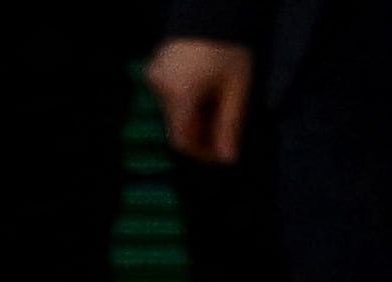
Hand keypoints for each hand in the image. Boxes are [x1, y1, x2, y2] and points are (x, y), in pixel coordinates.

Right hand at [150, 37, 249, 162]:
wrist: (213, 11)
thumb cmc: (227, 46)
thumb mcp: (237, 86)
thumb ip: (231, 124)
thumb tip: (228, 157)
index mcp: (180, 95)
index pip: (182, 140)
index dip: (201, 153)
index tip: (221, 154)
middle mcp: (161, 89)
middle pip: (177, 126)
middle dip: (202, 132)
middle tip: (224, 128)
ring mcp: (154, 78)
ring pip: (173, 112)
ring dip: (194, 115)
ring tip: (216, 102)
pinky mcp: (154, 69)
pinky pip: (168, 96)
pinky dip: (186, 100)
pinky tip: (203, 89)